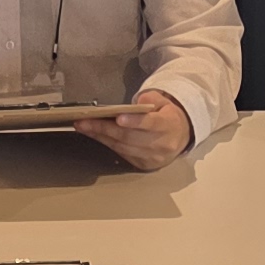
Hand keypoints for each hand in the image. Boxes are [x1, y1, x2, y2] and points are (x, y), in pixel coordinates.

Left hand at [74, 88, 192, 170]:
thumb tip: (136, 104)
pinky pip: (121, 153)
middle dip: (104, 128)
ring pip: (122, 147)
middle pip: (130, 137)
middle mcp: (162, 144)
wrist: (181, 137)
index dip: (134, 121)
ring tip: (83, 126)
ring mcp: (152, 158)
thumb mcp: (164, 101)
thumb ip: (151, 99)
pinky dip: (107, 143)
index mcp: (169, 125)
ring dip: (100, 136)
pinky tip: (95, 135)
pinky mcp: (144, 165)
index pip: (151, 123)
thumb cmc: (168, 116)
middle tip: (84, 121)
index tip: (118, 118)